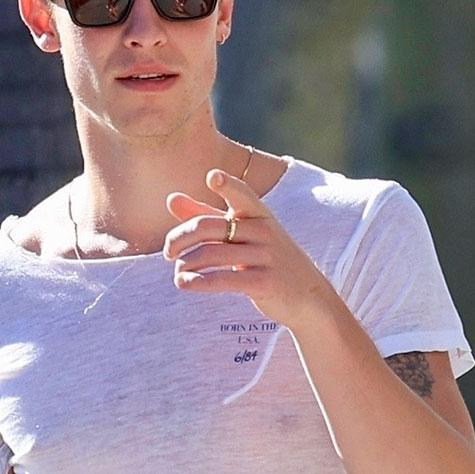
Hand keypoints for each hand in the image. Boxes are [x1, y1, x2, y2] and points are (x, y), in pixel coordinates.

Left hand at [163, 172, 335, 332]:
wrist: (307, 296)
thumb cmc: (267, 259)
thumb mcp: (242, 234)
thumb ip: (206, 215)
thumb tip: (171, 198)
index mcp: (259, 214)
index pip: (242, 194)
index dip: (227, 185)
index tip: (212, 177)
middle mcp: (264, 231)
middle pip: (210, 227)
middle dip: (180, 239)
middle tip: (167, 252)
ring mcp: (266, 256)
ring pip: (212, 255)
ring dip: (186, 265)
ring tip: (177, 274)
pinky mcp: (264, 282)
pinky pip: (223, 279)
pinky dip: (198, 282)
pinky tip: (184, 284)